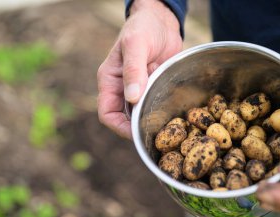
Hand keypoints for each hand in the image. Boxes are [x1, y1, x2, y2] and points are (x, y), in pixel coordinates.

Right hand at [97, 0, 182, 138]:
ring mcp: (138, 90)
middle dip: (138, 127)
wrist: (162, 21)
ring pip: (140, 115)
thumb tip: (132, 98)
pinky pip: (154, 106)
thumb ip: (133, 70)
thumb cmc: (143, 27)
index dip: (119, 127)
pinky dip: (161, 112)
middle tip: (157, 132)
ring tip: (166, 125)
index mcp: (110, 81)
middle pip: (124, 119)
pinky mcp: (153, 89)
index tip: (137, 132)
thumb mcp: (136, 44)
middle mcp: (121, 89)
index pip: (107, 113)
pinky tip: (172, 115)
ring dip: (151, 120)